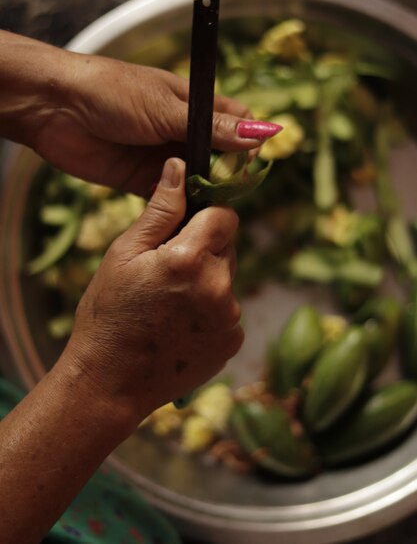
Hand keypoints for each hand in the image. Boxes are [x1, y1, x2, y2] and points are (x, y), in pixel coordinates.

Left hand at [0, 31, 280, 195]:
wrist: (55, 108)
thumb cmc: (113, 92)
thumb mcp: (168, 107)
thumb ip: (213, 126)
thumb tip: (263, 132)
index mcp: (193, 104)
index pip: (236, 121)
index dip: (247, 141)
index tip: (250, 162)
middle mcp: (182, 132)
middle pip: (220, 157)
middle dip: (227, 174)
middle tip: (227, 190)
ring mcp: (163, 158)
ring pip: (198, 180)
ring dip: (205, 193)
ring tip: (210, 207)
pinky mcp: (143, 181)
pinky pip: (171, 198)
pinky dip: (180, 206)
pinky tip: (187, 215)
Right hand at [65, 157, 242, 418]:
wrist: (109, 383)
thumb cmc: (108, 314)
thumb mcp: (124, 253)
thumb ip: (160, 209)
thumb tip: (180, 166)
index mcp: (192, 258)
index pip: (225, 215)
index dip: (205, 217)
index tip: (185, 228)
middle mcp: (220, 287)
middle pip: (228, 246)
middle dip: (205, 249)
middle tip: (168, 270)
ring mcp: (230, 318)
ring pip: (228, 278)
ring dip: (208, 280)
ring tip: (169, 302)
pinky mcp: (233, 342)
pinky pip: (228, 310)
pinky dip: (210, 311)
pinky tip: (179, 325)